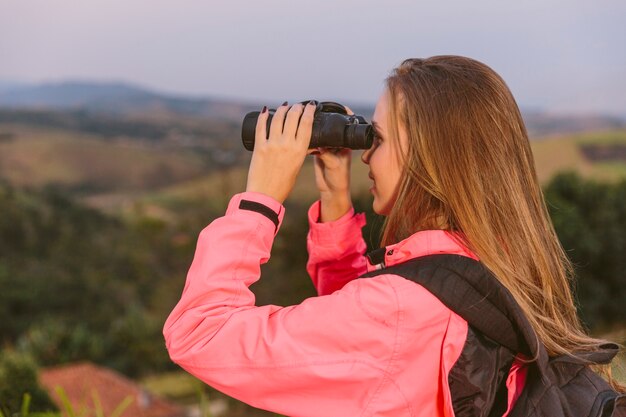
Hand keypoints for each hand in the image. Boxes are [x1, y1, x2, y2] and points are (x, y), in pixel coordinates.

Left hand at [245, 101, 315, 203]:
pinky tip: (266, 111)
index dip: (309, 110)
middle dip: (297, 107)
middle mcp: (287, 144)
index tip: (311, 105)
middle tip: (297, 105)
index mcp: (300, 150)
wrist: (265, 195)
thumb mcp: (297, 166)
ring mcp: (272, 144)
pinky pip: (261, 126)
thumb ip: (300, 152)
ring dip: (282, 109)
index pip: (307, 123)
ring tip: (285, 106)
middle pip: (293, 116)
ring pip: (278, 118)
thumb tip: (305, 141)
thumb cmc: (283, 184)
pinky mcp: (259, 146)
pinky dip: (264, 116)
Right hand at [306, 106, 353, 220]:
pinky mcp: (318, 152)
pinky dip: (307, 137)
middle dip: (324, 118)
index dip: (343, 113)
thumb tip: (318, 145)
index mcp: (345, 144)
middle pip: (331, 125)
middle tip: (315, 110)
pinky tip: (300, 133)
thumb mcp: (334, 165)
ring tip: (305, 118)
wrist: (331, 192)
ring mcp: (327, 147)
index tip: (337, 106)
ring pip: (321, 132)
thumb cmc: (339, 179)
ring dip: (314, 127)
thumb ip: (326, 154)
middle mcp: (337, 143)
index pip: (345, 124)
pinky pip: (312, 141)